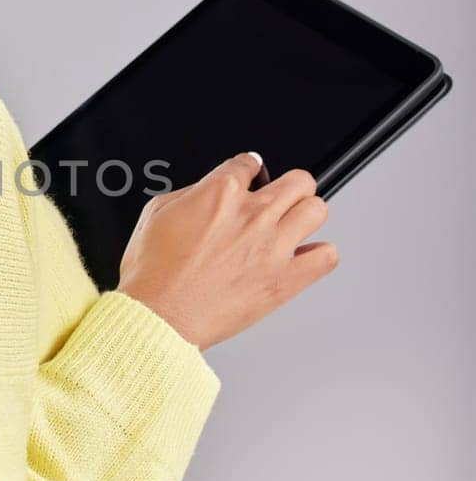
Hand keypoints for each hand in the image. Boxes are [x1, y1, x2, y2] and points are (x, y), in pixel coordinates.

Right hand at [116, 151, 337, 351]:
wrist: (158, 317)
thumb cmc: (152, 274)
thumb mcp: (155, 214)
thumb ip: (189, 194)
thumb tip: (204, 191)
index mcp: (220, 193)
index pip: (250, 163)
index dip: (249, 171)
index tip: (250, 179)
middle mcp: (253, 214)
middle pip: (299, 180)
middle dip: (289, 187)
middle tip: (279, 200)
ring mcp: (273, 247)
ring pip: (317, 209)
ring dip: (306, 215)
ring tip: (292, 226)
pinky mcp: (284, 280)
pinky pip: (327, 257)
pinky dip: (320, 255)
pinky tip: (304, 257)